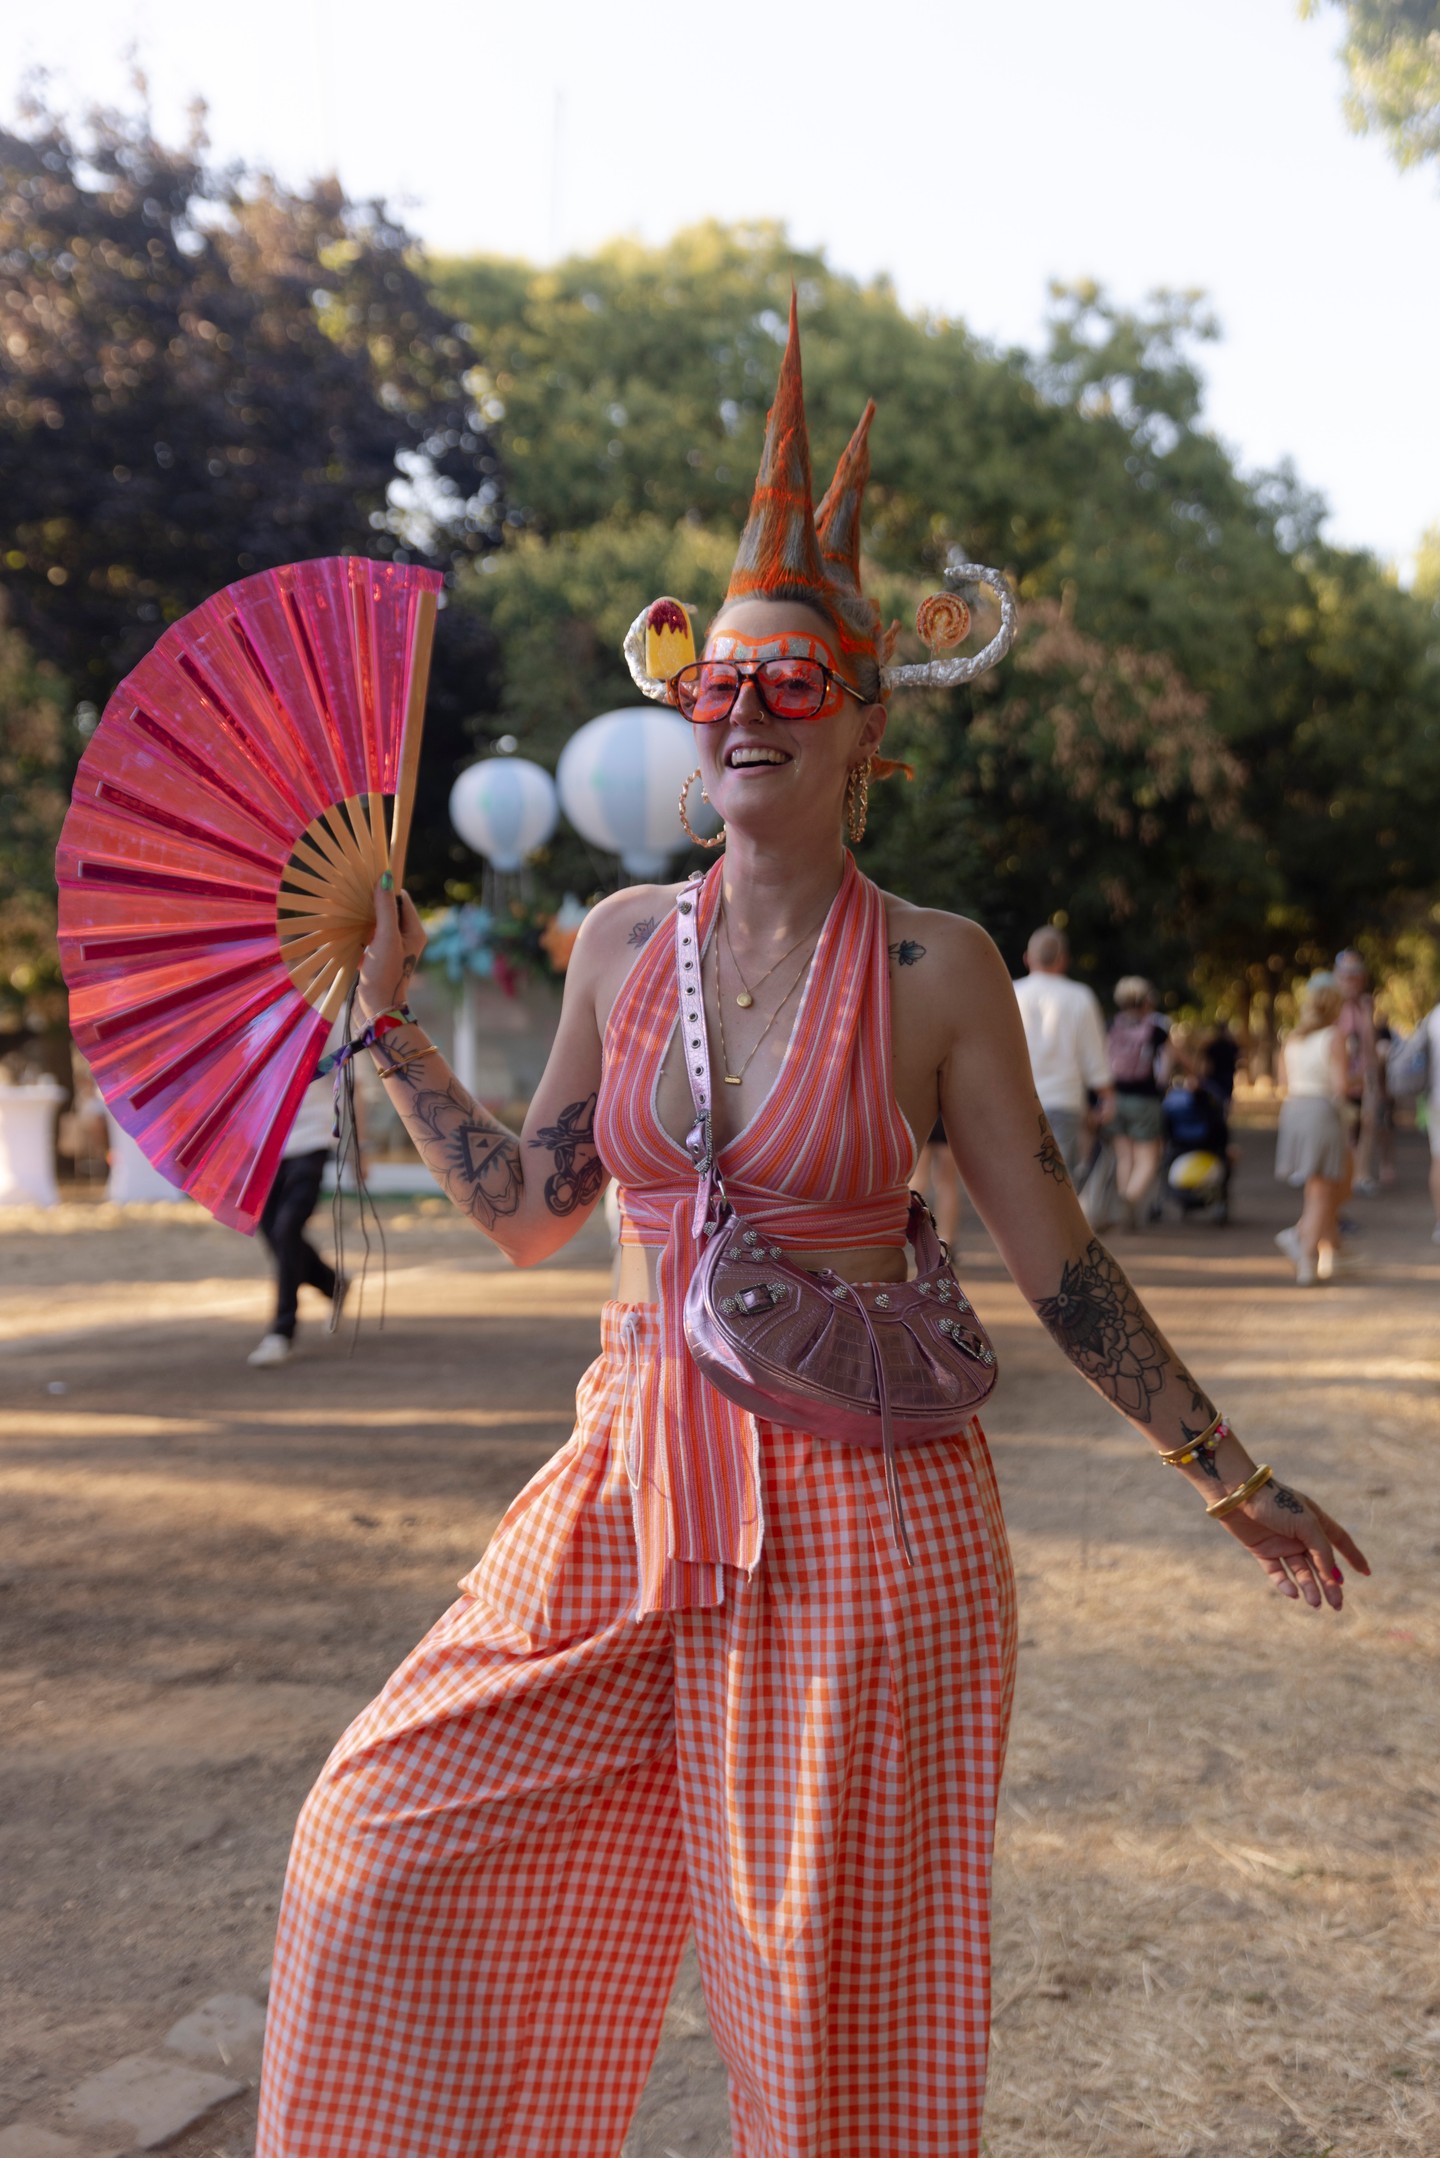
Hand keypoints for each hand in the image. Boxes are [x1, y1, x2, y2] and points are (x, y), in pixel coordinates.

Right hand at [356, 879, 426, 1021]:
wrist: (376, 1007)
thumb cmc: (385, 973)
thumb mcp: (385, 937)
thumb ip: (385, 908)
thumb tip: (385, 877)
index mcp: (415, 930)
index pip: (401, 898)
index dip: (385, 891)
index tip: (366, 887)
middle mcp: (407, 936)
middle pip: (389, 908)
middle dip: (373, 904)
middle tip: (355, 901)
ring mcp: (393, 946)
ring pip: (378, 921)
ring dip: (365, 918)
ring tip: (351, 917)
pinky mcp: (379, 955)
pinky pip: (370, 935)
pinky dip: (360, 932)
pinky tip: (350, 934)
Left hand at [1220, 1477, 1370, 1610]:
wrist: (1237, 1494)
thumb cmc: (1275, 1502)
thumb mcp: (1307, 1524)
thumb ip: (1322, 1550)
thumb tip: (1331, 1575)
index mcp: (1315, 1521)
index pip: (1340, 1540)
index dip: (1353, 1556)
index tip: (1366, 1572)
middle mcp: (1300, 1534)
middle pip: (1321, 1564)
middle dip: (1330, 1585)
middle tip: (1337, 1605)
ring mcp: (1281, 1543)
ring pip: (1301, 1571)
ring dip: (1309, 1587)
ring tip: (1315, 1603)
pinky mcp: (1262, 1550)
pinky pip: (1277, 1572)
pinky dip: (1285, 1584)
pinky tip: (1293, 1593)